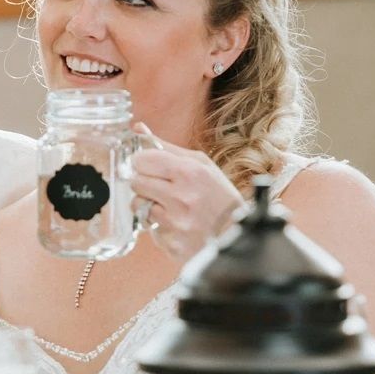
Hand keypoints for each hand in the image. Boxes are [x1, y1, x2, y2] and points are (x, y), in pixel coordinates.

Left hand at [130, 130, 244, 260]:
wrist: (239, 235)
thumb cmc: (219, 196)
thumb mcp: (202, 165)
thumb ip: (167, 148)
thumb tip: (138, 129)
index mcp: (190, 173)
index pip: (142, 160)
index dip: (142, 162)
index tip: (149, 166)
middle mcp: (181, 198)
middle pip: (135, 182)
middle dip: (144, 183)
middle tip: (160, 187)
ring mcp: (175, 223)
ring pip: (137, 205)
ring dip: (148, 204)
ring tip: (169, 206)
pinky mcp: (171, 244)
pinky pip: (149, 228)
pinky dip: (158, 225)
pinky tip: (176, 224)